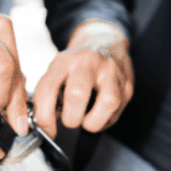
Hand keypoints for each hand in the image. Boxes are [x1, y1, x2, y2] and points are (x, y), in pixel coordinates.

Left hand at [32, 19, 133, 137]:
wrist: (104, 41)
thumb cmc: (77, 64)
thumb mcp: (57, 72)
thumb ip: (48, 95)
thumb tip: (43, 124)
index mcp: (63, 61)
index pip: (48, 90)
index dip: (44, 117)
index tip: (47, 130)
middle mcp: (87, 63)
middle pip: (77, 95)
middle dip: (71, 119)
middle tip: (70, 120)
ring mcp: (110, 72)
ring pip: (108, 102)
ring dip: (94, 121)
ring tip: (87, 120)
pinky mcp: (127, 84)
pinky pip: (118, 109)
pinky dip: (106, 120)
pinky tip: (99, 114)